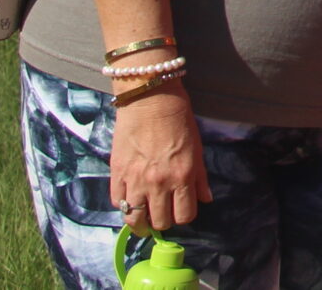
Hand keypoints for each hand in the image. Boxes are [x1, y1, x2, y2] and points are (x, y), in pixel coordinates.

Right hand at [109, 87, 210, 233]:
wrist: (150, 99)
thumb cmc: (178, 120)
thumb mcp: (197, 148)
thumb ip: (200, 178)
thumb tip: (205, 199)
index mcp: (182, 176)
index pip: (184, 216)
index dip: (183, 216)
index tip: (180, 210)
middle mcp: (159, 183)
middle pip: (160, 222)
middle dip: (163, 220)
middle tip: (161, 212)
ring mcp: (135, 180)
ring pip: (135, 219)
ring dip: (140, 220)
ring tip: (143, 215)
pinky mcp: (116, 173)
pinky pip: (117, 202)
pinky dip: (123, 204)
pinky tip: (129, 197)